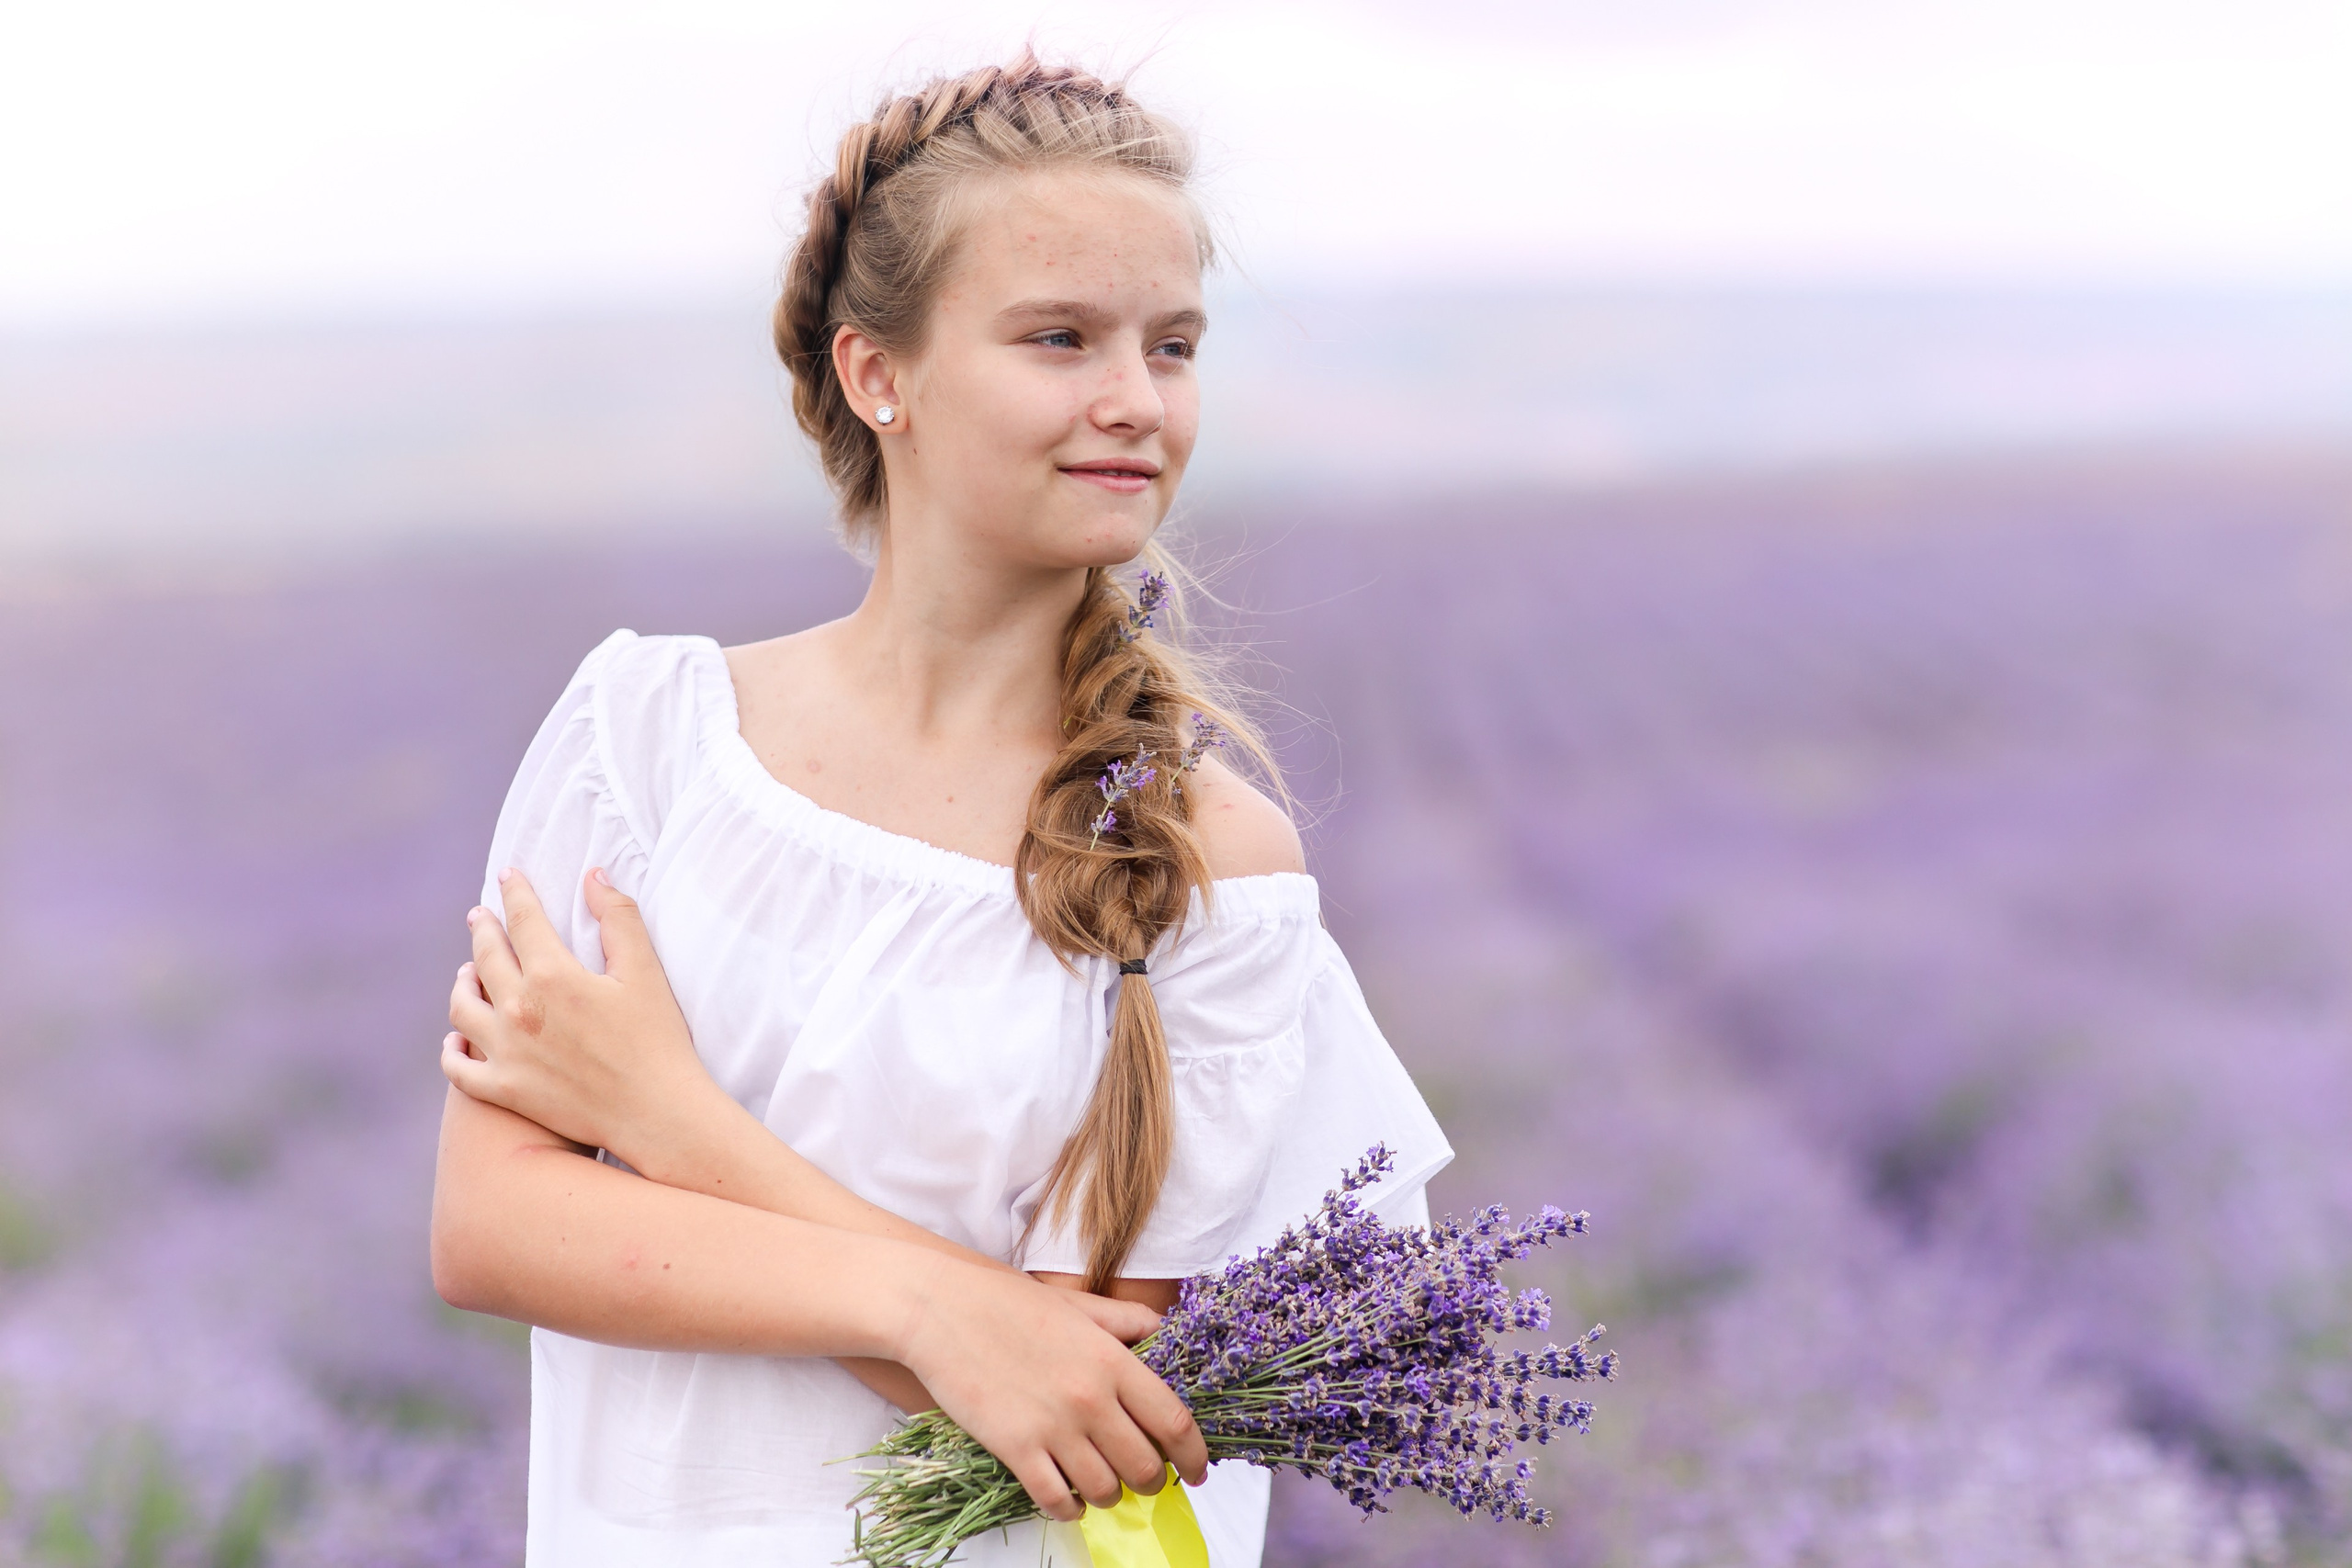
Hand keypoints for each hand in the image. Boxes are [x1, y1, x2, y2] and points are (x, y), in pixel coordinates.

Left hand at [443, 868, 722, 1167]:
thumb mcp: (645, 971)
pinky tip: (456, 1037)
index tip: (508, 875)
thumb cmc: (657, 1040)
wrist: (656, 1113)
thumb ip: (619, 918)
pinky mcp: (504, 1090)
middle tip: (481, 916)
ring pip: (462, 1007)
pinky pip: (459, 1067)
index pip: (524, 920)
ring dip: (462, 982)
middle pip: (486, 957)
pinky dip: (452, 1048)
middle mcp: (518, 1011)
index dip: (515, 892)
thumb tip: (594, 876)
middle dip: (483, 929)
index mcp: (553, 976)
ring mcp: (505, 1053)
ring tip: (468, 971)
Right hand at [893, 1258, 1205, 1522]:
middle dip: (1153, 1480)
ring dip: (1110, 1494)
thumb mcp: (1078, 1305)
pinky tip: (1068, 1497)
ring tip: (1102, 1482)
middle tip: (1144, 1477)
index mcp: (1113, 1360)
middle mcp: (1091, 1399)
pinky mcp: (1015, 1449)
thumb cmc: (1007, 1303)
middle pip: (1146, 1467)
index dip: (1195, 1455)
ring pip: (1106, 1490)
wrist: (940, 1309)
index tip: (1197, 1470)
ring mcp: (1053, 1427)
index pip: (1175, 1423)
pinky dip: (1070, 1508)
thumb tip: (1164, 1330)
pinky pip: (1057, 1501)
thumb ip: (1125, 1322)